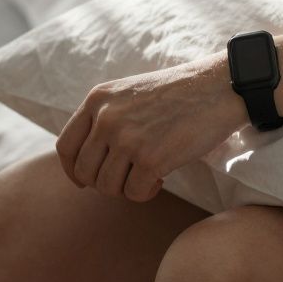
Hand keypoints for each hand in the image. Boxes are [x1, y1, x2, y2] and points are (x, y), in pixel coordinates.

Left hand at [56, 55, 246, 202]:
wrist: (217, 88)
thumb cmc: (177, 94)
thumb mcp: (128, 93)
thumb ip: (104, 117)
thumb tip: (86, 160)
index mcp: (97, 99)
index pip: (65, 146)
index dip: (72, 170)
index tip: (85, 181)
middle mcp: (106, 118)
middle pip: (85, 172)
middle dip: (104, 182)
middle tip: (127, 177)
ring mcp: (127, 139)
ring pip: (106, 186)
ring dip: (125, 188)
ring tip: (146, 175)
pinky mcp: (150, 158)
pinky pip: (133, 193)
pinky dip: (146, 192)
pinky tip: (160, 178)